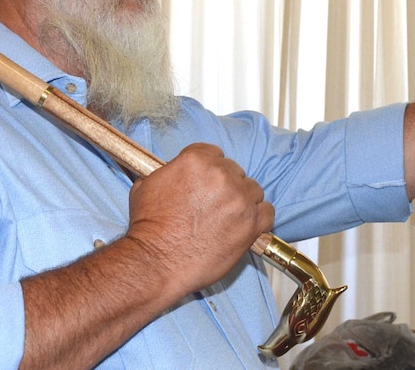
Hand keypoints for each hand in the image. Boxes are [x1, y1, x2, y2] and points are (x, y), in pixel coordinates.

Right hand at [125, 143, 274, 296]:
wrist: (156, 261)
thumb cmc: (148, 228)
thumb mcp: (147, 185)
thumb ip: (169, 171)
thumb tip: (174, 170)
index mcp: (197, 160)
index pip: (215, 153)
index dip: (210, 170)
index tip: (207, 182)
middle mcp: (222, 175)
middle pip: (235, 172)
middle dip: (226, 186)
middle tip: (213, 205)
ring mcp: (239, 199)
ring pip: (253, 190)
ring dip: (243, 201)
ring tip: (228, 217)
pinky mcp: (251, 224)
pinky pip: (268, 212)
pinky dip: (260, 218)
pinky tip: (247, 225)